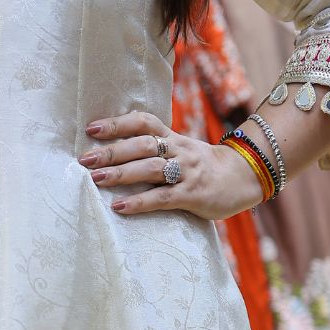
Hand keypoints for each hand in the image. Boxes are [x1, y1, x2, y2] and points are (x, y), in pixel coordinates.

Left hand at [78, 111, 264, 219]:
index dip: (117, 123)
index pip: (144, 122)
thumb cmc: (204, 167)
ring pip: (150, 169)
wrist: (246, 177)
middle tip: (84, 158)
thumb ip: (156, 149)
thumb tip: (116, 152)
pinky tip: (120, 206)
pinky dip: (139, 202)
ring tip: (96, 179)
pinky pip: (163, 198)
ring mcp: (186, 172)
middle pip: (142, 145)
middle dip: (112, 151)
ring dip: (121, 174)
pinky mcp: (193, 195)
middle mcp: (179, 151)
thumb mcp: (182, 150)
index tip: (91, 129)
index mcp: (174, 138)